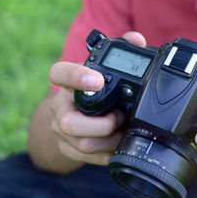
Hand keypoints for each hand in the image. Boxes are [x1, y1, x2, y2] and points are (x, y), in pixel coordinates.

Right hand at [49, 32, 146, 165]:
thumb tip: (137, 40)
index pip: (59, 74)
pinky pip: (88, 158)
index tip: (99, 81)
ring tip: (124, 132)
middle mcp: (61, 106)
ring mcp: (62, 129)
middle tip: (120, 117)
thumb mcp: (106, 69)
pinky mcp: (68, 148)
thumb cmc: (96, 89)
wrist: (76, 116)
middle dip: (101, 124)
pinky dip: (108, 153)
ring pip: (81, 143)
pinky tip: (119, 144)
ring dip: (109, 140)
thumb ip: (123, 50)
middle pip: (69, 122)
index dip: (76, 77)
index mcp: (69, 82)